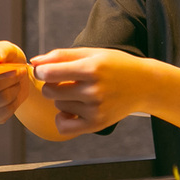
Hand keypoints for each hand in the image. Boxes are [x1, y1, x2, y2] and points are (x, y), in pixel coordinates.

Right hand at [0, 41, 31, 124]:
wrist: (15, 77)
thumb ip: (0, 50)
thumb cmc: (7, 59)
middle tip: (20, 73)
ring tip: (16, 83)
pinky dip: (14, 104)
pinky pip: (2, 115)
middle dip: (10, 81)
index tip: (14, 70)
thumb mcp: (6, 48)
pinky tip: (13, 95)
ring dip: (14, 91)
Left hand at [29, 47, 151, 135]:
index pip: (49, 73)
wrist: (145, 85)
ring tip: (80, 92)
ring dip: (62, 99)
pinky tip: (71, 110)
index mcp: (91, 68)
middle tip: (66, 81)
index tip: (46, 70)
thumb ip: (61, 55)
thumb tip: (34, 62)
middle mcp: (94, 90)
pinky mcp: (97, 123)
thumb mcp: (92, 53)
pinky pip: (63, 126)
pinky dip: (62, 118)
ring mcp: (95, 109)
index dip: (41, 71)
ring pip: (58, 106)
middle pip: (49, 91)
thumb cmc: (116, 65)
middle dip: (51, 85)